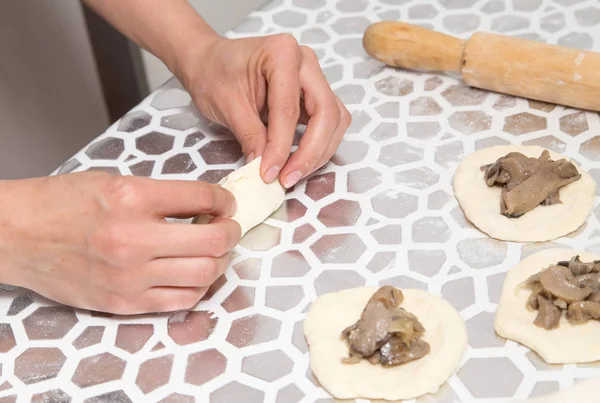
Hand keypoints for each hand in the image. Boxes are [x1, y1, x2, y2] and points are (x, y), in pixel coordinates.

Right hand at [0, 172, 240, 313]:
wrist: (16, 235)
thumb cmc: (61, 203)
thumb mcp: (114, 182)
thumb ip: (160, 195)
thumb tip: (204, 206)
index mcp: (131, 198)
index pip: (203, 197)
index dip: (224, 200)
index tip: (225, 203)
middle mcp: (133, 238)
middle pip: (213, 240)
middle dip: (231, 231)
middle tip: (227, 226)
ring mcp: (129, 275)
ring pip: (204, 273)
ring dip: (219, 260)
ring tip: (212, 251)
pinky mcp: (123, 302)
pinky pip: (181, 300)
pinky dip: (198, 286)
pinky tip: (192, 273)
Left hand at [178, 34, 350, 187]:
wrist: (209, 62)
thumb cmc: (214, 74)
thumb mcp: (227, 106)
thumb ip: (250, 137)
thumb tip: (266, 170)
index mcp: (282, 53)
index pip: (289, 110)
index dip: (281, 147)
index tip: (269, 174)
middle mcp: (306, 62)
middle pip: (326, 113)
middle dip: (310, 152)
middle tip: (288, 178)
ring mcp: (313, 77)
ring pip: (335, 120)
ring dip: (319, 151)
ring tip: (293, 174)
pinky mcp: (313, 94)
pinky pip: (328, 122)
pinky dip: (319, 144)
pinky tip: (299, 161)